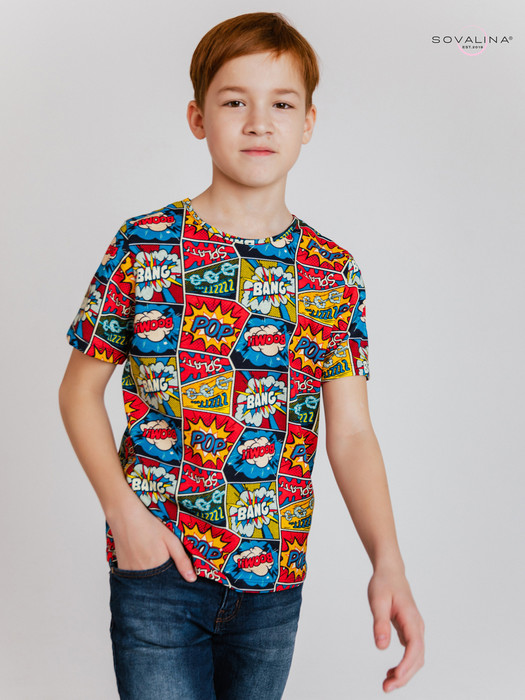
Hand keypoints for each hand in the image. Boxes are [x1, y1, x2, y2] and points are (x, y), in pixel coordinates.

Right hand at [107, 494, 196, 581]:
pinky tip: (142, 561)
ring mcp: (131, 573)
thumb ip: (182, 561)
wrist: (125, 517)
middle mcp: (144, 574)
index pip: (170, 584)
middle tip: (163, 562)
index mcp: (158, 567)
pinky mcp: (122, 569)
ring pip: (145, 583)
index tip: (177, 575)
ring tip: (152, 560)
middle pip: (157, 586)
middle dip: (163, 582)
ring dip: (150, 579)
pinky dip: (139, 575)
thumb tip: (192, 580)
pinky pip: (133, 578)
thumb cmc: (151, 526)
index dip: (174, 581)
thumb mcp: (171, 540)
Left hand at [367, 566, 424, 692]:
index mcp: (411, 618)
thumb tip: (381, 646)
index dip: (407, 665)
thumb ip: (380, 623)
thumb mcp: (377, 601)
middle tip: (386, 687)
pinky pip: (411, 653)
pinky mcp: (410, 631)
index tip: (395, 676)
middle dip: (405, 675)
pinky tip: (392, 672)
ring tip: (387, 683)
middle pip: (417, 657)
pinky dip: (404, 665)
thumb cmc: (384, 584)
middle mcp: (417, 626)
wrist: (390, 572)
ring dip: (405, 673)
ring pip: (416, 657)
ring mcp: (415, 629)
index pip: (414, 647)